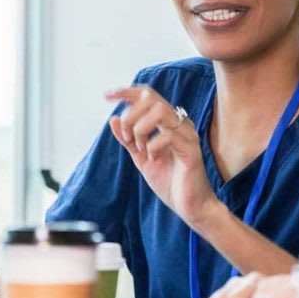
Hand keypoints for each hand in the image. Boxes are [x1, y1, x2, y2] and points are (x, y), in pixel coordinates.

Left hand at [106, 86, 217, 225]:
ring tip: (141, 147)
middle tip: (127, 137)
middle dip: (131, 115)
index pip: (148, 95)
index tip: (107, 96)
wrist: (190, 206)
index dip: (126, 91)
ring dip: (141, 128)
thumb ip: (128, 140)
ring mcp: (187, 135)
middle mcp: (180, 123)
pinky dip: (153, 146)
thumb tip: (113, 119)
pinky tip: (153, 159)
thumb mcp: (141, 158)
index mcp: (168, 122)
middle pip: (151, 99)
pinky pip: (167, 135)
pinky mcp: (191, 150)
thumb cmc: (170, 181)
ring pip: (160, 111)